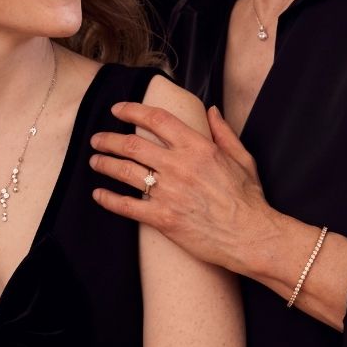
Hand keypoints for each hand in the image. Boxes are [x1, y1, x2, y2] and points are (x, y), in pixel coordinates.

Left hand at [89, 103, 281, 274]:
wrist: (251, 236)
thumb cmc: (249, 199)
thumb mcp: (242, 158)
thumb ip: (224, 132)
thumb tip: (212, 110)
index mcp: (198, 147)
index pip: (156, 119)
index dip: (131, 111)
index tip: (117, 110)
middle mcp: (180, 166)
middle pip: (132, 144)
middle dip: (108, 139)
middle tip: (98, 139)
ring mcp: (169, 193)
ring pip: (125, 172)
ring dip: (104, 164)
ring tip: (95, 161)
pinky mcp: (163, 218)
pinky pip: (127, 206)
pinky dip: (108, 199)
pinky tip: (98, 195)